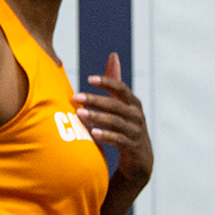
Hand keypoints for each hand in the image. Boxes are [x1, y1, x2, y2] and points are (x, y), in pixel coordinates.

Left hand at [77, 52, 152, 187]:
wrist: (139, 160)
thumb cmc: (126, 126)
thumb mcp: (122, 104)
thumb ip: (116, 83)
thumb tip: (113, 55)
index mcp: (132, 103)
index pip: (122, 89)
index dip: (107, 83)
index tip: (89, 78)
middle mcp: (136, 115)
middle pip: (115, 105)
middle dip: (95, 100)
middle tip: (75, 96)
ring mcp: (135, 131)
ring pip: (116, 122)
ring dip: (97, 117)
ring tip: (79, 114)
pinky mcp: (132, 147)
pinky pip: (119, 140)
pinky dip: (106, 136)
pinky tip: (93, 134)